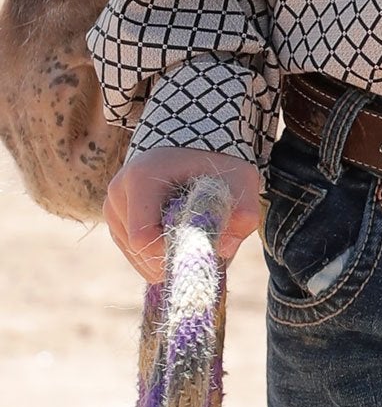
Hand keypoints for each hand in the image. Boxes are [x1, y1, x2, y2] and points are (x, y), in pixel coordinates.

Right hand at [103, 145, 263, 282]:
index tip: (200, 239)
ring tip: (190, 229)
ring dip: (166, 256)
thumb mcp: (240, 179)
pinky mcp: (114, 220)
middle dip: (174, 255)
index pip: (144, 239)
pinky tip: (177, 233)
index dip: (174, 249)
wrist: (194, 148)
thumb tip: (226, 248)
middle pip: (141, 253)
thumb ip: (245, 211)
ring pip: (137, 258)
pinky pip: (134, 255)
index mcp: (141, 178)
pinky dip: (157, 254)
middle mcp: (118, 193)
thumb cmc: (217, 164)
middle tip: (202, 237)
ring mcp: (112, 207)